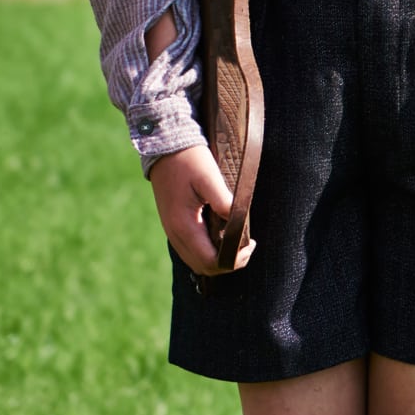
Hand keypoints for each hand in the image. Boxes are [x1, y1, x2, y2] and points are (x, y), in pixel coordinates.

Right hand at [148, 145, 254, 274]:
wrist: (164, 147)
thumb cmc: (189, 159)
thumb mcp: (209, 176)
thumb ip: (223, 200)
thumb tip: (238, 222)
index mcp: (185, 225)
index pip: (211, 261)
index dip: (233, 260)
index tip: (250, 244)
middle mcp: (175, 234)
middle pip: (204, 267)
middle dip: (228, 263)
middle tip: (247, 246)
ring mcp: (171, 231)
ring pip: (195, 261)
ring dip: (217, 259)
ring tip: (236, 243)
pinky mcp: (172, 225)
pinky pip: (190, 251)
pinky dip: (207, 252)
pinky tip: (220, 237)